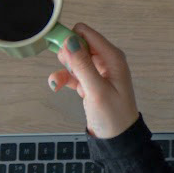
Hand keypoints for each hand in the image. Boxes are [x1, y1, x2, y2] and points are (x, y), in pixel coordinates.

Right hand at [47, 22, 139, 140]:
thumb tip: (70, 41)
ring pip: (73, 59)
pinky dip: (63, 78)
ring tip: (60, 82)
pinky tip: (56, 87)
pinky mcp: (89, 82)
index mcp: (111, 57)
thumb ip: (83, 65)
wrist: (117, 139)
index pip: (85, 33)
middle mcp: (105, 60)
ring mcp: (96, 71)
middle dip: (66, 55)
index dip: (69, 39)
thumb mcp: (96, 90)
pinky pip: (71, 73)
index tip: (59, 53)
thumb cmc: (112, 116)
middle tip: (67, 72)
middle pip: (78, 44)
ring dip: (63, 69)